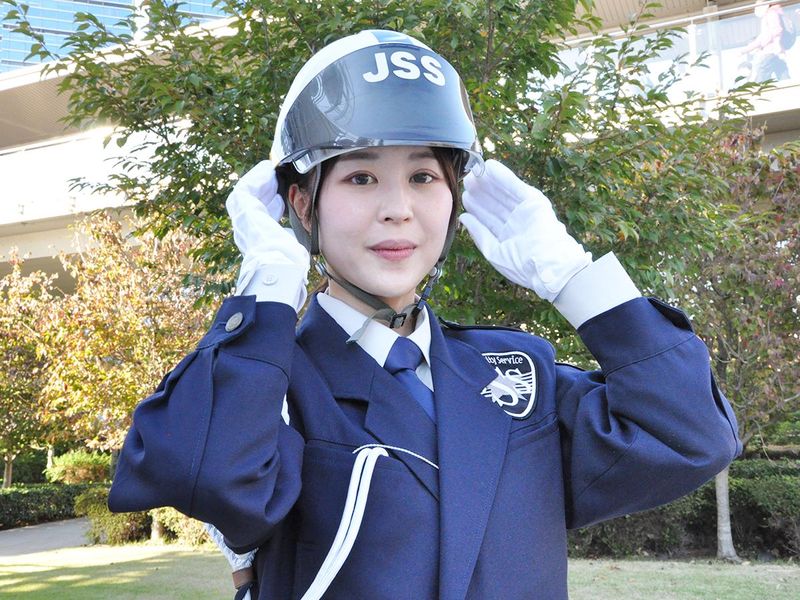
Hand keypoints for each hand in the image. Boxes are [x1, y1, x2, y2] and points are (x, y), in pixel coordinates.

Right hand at [226, 160, 309, 301]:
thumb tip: (294, 238)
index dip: (270, 208)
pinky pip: (246, 188)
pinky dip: (257, 178)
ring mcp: (242, 220)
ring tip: (272, 174)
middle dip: (265, 192)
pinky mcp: (243, 210)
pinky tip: (267, 171)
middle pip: (252, 204)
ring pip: (246, 195)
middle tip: (277, 182)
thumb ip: (289, 239)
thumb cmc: (288, 263)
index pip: (260, 220)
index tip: (282, 201)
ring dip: (260, 183)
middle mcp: (246, 231)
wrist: (278, 265)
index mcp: (258, 241)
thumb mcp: (291, 247)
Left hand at [459, 159, 590, 300]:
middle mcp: (516, 222)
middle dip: (481, 192)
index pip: (489, 217)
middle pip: (495, 204)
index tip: (465, 195)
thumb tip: (464, 218)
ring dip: (490, 182)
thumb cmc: (522, 265)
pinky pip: (515, 186)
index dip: (476, 206)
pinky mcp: (534, 201)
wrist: (546, 265)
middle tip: (467, 180)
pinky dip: (503, 176)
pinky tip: (491, 167)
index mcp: (508, 236)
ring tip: (475, 172)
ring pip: (503, 193)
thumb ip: (479, 233)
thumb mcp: (493, 251)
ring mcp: (525, 211)